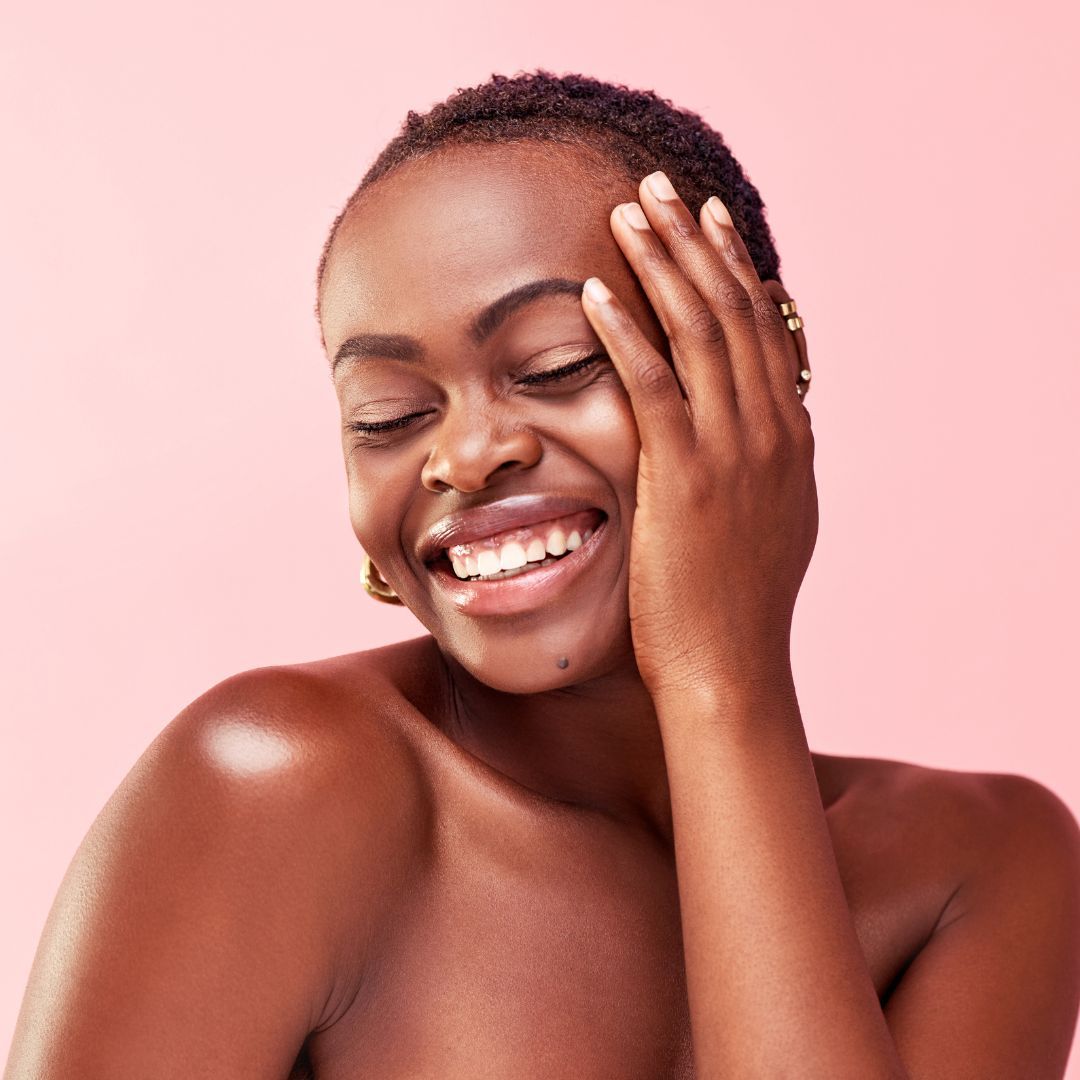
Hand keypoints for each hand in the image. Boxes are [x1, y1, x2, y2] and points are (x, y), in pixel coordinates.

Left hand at [581, 172, 817, 699]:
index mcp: (791, 438)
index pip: (765, 329)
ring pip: (699, 332)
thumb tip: (760, 429)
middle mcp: (771, 431)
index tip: (711, 222)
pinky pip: (652, 385)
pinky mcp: (684, 477)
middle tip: (663, 189)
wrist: (731, 668)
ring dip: (662, 265)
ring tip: (629, 212)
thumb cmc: (737, 607)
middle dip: (696, 243)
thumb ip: (765, 466)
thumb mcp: (771, 524)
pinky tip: (595, 290)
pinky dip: (625, 331)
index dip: (736, 268)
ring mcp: (732, 451)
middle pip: (734, 311)